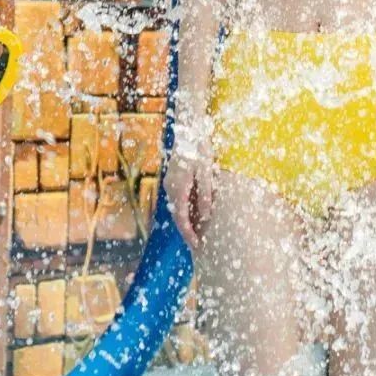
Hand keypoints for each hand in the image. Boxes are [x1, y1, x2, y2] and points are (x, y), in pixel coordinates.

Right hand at [163, 133, 214, 252]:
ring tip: (196, 232)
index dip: (188, 234)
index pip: (181, 219)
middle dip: (186, 230)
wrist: (188, 130)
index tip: (197, 246)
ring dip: (185, 220)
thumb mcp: (205, 172)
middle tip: (197, 244)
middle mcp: (170, 187)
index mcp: (178, 188)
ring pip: (176, 207)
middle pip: (177, 215)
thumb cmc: (199, 150)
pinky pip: (177, 199)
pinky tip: (193, 213)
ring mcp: (169, 182)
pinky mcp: (172, 178)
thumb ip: (204, 195)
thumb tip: (205, 217)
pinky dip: (184, 209)